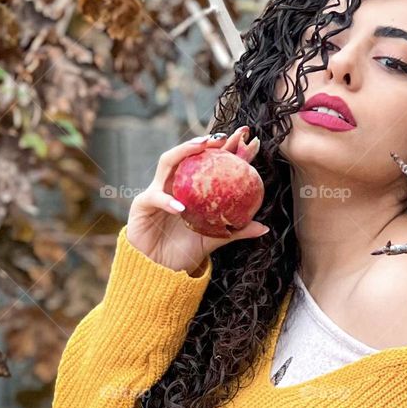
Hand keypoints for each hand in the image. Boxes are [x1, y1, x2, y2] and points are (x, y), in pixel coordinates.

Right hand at [127, 127, 264, 274]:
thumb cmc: (183, 250)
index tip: (247, 137)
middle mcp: (174, 184)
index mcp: (192, 189)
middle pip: (188, 154)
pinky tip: (180, 206)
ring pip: (168, 162)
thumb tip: (264, 228)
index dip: (228, 149)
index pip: (211, 163)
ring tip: (201, 147)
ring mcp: (157, 190)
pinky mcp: (142, 204)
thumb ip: (235, 231)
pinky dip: (167, 201)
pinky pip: (156, 198)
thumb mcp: (212, 239)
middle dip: (204, 142)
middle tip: (222, 137)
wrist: (156, 270)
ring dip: (184, 151)